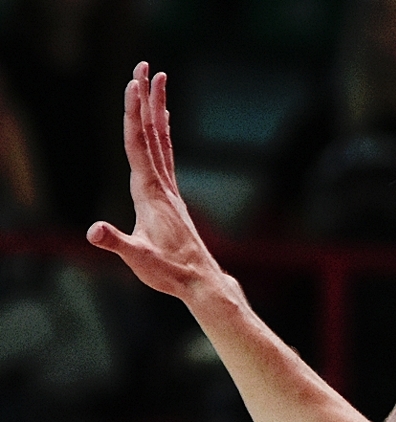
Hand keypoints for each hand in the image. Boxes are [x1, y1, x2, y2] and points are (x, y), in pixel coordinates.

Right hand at [87, 64, 224, 304]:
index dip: (133, 114)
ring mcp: (169, 191)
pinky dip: (163, 134)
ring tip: (157, 80)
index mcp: (151, 193)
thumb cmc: (169, 272)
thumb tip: (94, 231)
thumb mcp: (138, 259)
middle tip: (146, 65)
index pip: (138, 145)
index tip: (133, 84)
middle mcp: (163, 186)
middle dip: (146, 99)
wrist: (201, 282)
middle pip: (152, 133)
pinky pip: (166, 156)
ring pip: (162, 141)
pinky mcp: (171, 199)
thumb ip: (116, 243)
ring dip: (157, 109)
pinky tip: (164, 122)